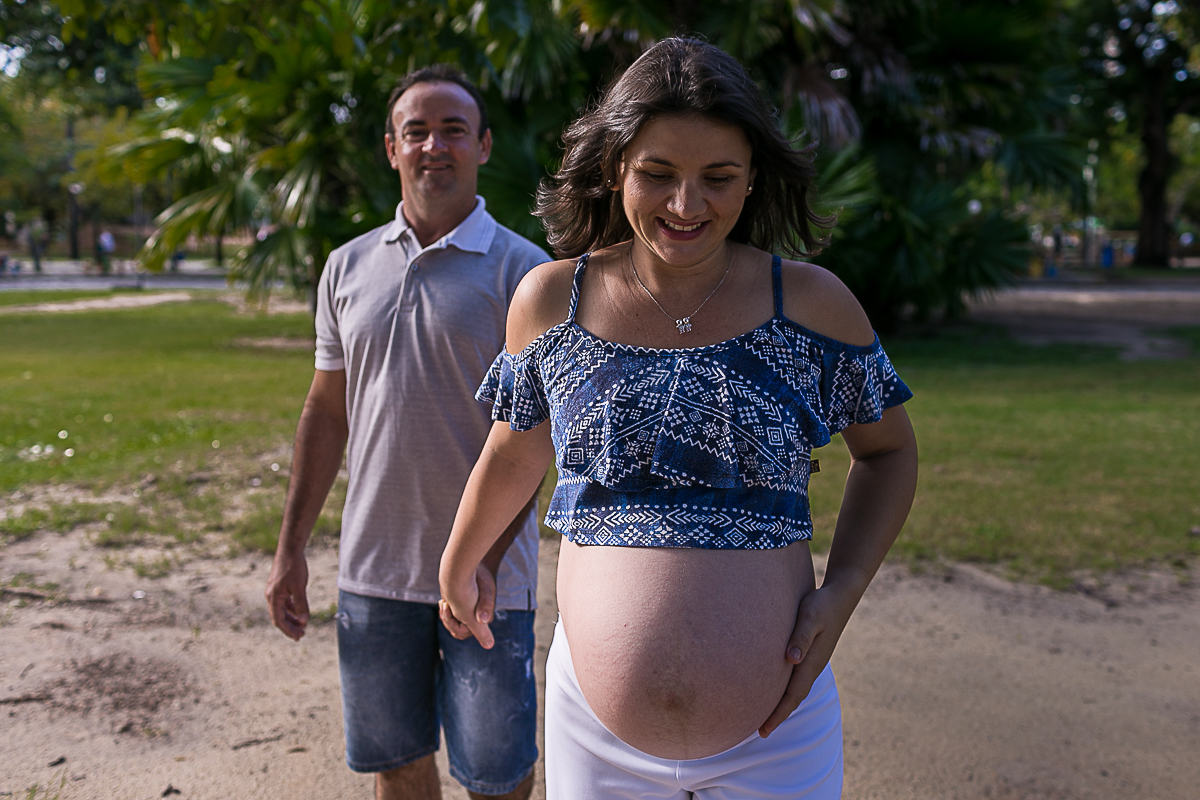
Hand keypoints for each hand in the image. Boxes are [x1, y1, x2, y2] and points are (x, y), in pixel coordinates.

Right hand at [265, 551, 309, 640]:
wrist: (290, 549)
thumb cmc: (294, 567)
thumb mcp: (299, 587)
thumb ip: (301, 605)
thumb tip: (303, 621)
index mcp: (273, 598)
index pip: (279, 620)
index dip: (288, 630)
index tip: (298, 637)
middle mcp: (271, 596)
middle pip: (279, 617)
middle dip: (290, 627)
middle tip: (302, 635)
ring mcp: (275, 591)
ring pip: (282, 610)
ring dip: (291, 619)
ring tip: (302, 626)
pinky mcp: (280, 586)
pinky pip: (284, 602)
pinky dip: (291, 609)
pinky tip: (299, 613)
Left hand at [439, 564, 495, 648]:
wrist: (479, 562)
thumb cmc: (481, 577)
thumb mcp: (484, 595)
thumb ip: (485, 617)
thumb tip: (489, 645)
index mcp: (482, 620)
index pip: (461, 632)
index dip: (452, 623)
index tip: (447, 607)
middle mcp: (477, 618)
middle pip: (456, 630)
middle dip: (447, 620)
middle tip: (444, 604)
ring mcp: (471, 613)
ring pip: (454, 623)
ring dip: (446, 615)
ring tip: (444, 602)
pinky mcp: (465, 607)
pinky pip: (453, 616)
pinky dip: (447, 610)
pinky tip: (445, 600)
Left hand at [758, 583, 854, 736]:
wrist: (841, 595)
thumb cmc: (822, 604)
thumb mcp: (810, 616)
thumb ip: (801, 636)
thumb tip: (791, 659)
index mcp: (812, 662)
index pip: (792, 695)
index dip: (778, 713)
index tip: (763, 730)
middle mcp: (812, 666)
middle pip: (793, 698)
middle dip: (777, 715)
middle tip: (759, 732)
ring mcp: (812, 661)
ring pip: (794, 689)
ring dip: (781, 703)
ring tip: (765, 715)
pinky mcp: (810, 653)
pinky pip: (795, 678)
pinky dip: (784, 689)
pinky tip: (775, 687)